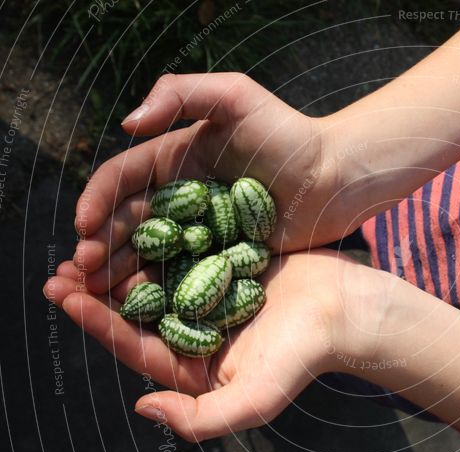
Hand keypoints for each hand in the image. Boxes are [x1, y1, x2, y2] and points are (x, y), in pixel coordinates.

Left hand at [44, 250, 389, 441]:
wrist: (348, 312)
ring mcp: (212, 296)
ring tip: (87, 238)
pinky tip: (137, 216)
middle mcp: (197, 331)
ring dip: (121, 260)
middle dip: (97, 290)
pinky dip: (160, 236)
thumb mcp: (253, 400)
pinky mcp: (228, 266)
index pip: (135, 345)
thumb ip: (199, 419)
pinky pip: (186, 250)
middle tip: (62, 266)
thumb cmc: (304, 357)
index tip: (65, 296)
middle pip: (137, 311)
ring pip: (156, 277)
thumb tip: (141, 407)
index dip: (97, 321)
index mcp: (195, 366)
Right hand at [73, 72, 359, 293]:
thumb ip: (181, 93)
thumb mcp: (236, 96)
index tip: (84, 226)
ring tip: (96, 295)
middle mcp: (180, 200)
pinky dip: (161, 292)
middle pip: (129, 224)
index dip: (98, 201)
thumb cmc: (288, 134)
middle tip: (81, 272)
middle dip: (100, 246)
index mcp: (173, 162)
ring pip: (150, 256)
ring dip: (120, 274)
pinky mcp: (223, 261)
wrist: (336, 176)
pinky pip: (186, 278)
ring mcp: (201, 234)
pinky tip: (139, 309)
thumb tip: (127, 124)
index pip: (122, 181)